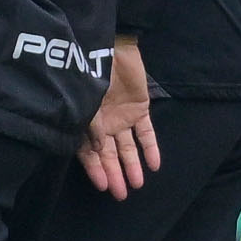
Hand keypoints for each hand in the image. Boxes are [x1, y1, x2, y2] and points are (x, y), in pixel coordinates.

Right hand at [78, 38, 159, 199]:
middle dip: (114, 174)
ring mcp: (122, 118)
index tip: (103, 186)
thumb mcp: (88, 100)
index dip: (96, 169)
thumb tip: (98, 151)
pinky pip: (146, 133)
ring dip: (131, 165)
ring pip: (127, 147)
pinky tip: (154, 165)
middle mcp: (103, 124)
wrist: (113, 46)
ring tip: (137, 185)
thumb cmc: (93, 72)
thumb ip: (93, 127)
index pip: (89, 152)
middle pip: (109, 154)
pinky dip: (150, 147)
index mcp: (86, 122)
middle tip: (121, 195)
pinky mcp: (140, 110)